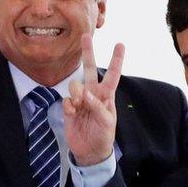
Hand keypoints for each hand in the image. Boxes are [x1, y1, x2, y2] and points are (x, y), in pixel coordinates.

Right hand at [63, 34, 123, 165]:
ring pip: (74, 85)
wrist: (90, 151)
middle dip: (88, 52)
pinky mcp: (70, 108)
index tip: (120, 44)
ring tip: (79, 105)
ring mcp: (80, 100)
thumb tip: (85, 93)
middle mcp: (93, 93)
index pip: (112, 74)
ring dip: (76, 92)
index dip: (116, 60)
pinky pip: (66, 99)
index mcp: (106, 95)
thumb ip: (97, 106)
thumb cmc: (104, 135)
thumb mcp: (106, 121)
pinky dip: (69, 105)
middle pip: (89, 69)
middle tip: (85, 36)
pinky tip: (71, 113)